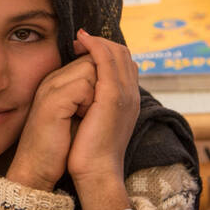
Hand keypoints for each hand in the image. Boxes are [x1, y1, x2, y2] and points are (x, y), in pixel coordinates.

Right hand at [5, 40, 97, 191]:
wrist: (38, 168)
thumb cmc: (60, 147)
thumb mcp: (77, 113)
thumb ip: (89, 92)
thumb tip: (111, 80)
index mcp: (58, 81)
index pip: (90, 59)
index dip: (103, 78)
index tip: (97, 105)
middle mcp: (52, 80)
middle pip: (92, 60)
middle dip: (102, 84)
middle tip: (91, 111)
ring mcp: (51, 87)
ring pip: (90, 69)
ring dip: (97, 93)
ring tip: (85, 115)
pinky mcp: (53, 99)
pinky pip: (84, 86)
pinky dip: (89, 103)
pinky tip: (81, 119)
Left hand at [66, 29, 140, 188]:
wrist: (95, 173)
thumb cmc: (89, 154)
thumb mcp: (94, 124)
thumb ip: (94, 107)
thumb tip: (83, 95)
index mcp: (127, 102)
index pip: (124, 67)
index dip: (106, 53)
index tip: (85, 49)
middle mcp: (130, 96)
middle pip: (123, 56)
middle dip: (102, 43)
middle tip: (81, 38)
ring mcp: (124, 95)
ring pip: (117, 54)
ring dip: (98, 42)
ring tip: (80, 37)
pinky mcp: (112, 97)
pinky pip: (106, 62)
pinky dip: (95, 47)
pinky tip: (82, 41)